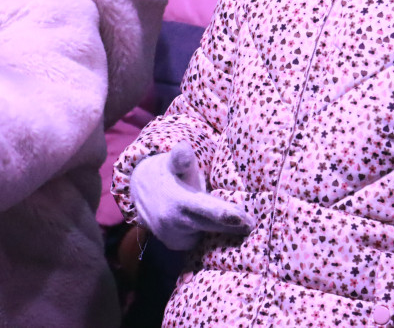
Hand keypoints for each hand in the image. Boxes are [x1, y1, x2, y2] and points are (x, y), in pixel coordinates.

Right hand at [130, 142, 251, 249]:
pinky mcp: (175, 244)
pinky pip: (197, 240)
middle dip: (233, 227)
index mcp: (178, 202)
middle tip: (253, 225)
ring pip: (205, 234)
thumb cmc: (166, 172)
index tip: (248, 221)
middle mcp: (175, 223)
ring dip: (223, 232)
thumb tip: (184, 148)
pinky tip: (221, 228)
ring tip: (242, 226)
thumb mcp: (172, 161)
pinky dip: (209, 234)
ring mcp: (173, 237)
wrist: (139, 190)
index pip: (208, 210)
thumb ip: (180, 157)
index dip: (229, 216)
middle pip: (212, 226)